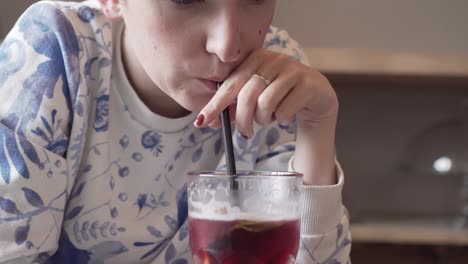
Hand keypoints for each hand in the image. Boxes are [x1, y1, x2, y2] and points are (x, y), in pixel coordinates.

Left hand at [196, 48, 337, 184]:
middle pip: (247, 95)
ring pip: (266, 103)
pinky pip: (284, 110)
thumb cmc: (281, 97)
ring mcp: (292, 69)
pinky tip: (286, 115)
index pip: (230, 83)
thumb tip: (207, 119)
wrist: (316, 98)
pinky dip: (281, 119)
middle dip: (242, 120)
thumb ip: (234, 103)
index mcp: (256, 58)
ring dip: (264, 120)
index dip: (215, 104)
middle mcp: (273, 59)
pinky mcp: (307, 83)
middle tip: (245, 134)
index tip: (201, 121)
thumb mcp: (256, 96)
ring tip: (269, 120)